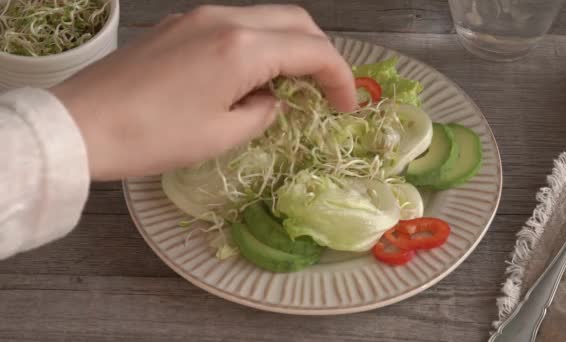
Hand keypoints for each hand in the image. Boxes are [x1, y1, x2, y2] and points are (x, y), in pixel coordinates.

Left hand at [51, 5, 356, 180]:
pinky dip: (258, 45)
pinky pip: (235, 25)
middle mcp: (225, 19)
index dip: (340, 78)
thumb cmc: (154, 138)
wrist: (82, 125)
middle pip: (296, 20)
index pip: (313, 50)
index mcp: (242, 48)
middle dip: (321, 53)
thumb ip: (262, 111)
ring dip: (289, 46)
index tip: (346, 107)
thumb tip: (271, 99)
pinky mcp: (180, 24)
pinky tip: (249, 77)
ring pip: (266, 18)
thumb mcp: (221, 135)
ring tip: (291, 86)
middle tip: (325, 90)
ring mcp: (199, 16)